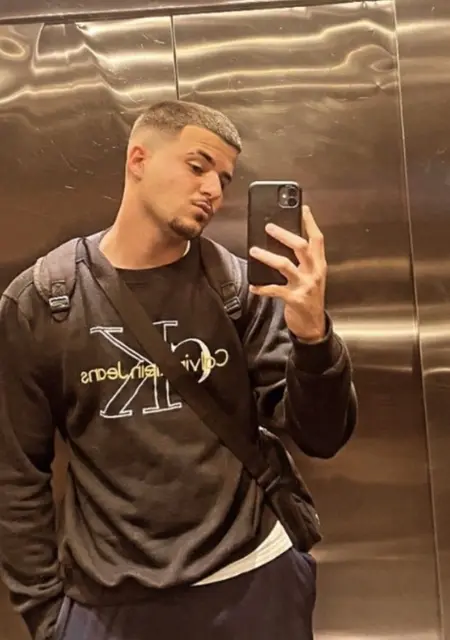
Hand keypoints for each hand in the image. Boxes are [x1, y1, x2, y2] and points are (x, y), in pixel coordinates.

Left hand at [249, 206, 326, 341]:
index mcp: (319, 264)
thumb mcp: (312, 277)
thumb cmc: (310, 298)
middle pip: (301, 247)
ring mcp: (305, 286)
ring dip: (267, 256)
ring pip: (285, 265)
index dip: (310, 223)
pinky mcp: (294, 299)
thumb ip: (304, 261)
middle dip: (284, 235)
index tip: (303, 208)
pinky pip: (275, 290)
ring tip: (254, 251)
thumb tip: (283, 242)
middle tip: (269, 227)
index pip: (317, 239)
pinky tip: (253, 286)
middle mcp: (314, 272)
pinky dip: (262, 287)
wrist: (314, 326)